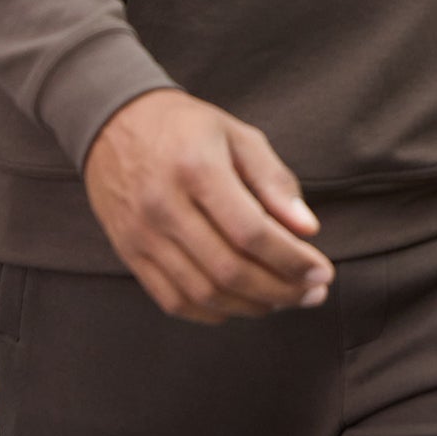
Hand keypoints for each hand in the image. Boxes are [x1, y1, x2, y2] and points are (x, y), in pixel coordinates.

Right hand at [82, 89, 334, 322]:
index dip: (292, 261)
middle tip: (313, 294)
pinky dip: (213, 312)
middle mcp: (164, 205)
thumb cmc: (185, 127)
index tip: (322, 272)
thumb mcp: (237, 135)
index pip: (251, 232)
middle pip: (229, 270)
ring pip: (204, 292)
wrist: (114, 123)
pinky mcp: (129, 253)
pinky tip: (242, 303)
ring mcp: (142, 234)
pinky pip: (174, 300)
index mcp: (196, 168)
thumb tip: (307, 230)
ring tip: (284, 300)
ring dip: (252, 306)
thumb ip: (274, 181)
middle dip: (281, 290)